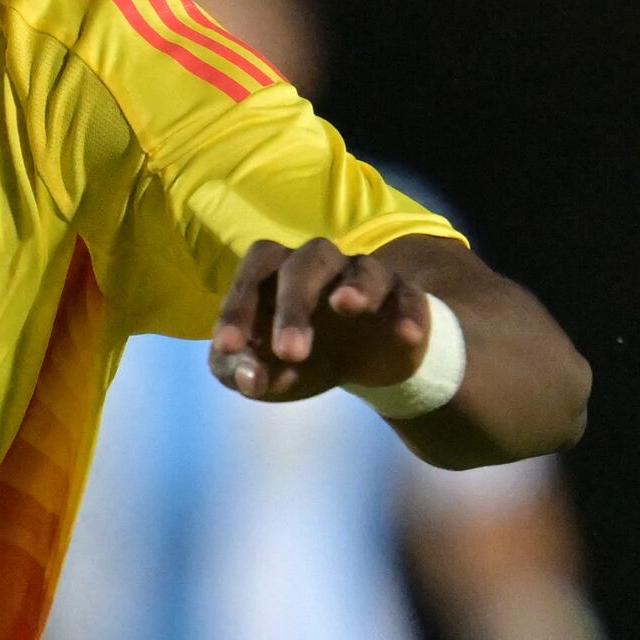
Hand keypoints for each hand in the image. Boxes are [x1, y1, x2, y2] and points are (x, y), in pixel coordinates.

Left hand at [208, 239, 438, 403]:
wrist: (363, 366)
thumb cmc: (301, 358)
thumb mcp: (264, 373)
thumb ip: (241, 373)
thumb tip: (249, 377)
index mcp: (278, 275)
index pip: (256, 270)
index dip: (238, 305)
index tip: (229, 347)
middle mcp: (322, 266)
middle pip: (305, 262)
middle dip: (294, 305)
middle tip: (291, 353)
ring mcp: (366, 278)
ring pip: (363, 269)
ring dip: (355, 287)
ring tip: (345, 306)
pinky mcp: (405, 298)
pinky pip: (409, 296)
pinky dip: (408, 313)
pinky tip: (406, 337)